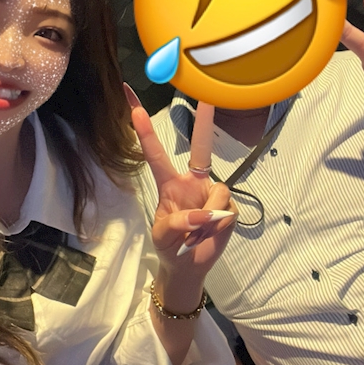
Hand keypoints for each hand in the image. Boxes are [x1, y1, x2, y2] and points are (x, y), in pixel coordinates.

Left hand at [125, 85, 237, 280]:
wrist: (189, 267)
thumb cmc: (170, 247)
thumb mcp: (162, 237)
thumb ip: (176, 223)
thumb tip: (200, 214)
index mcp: (170, 184)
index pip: (156, 154)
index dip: (145, 131)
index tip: (135, 108)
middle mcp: (193, 182)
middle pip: (202, 147)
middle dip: (206, 121)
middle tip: (207, 97)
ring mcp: (212, 194)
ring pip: (218, 191)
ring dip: (207, 217)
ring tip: (196, 234)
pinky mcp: (229, 207)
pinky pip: (226, 210)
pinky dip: (217, 226)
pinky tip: (210, 234)